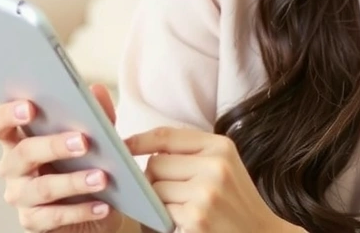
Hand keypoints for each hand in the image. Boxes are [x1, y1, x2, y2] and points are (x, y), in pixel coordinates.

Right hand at [0, 83, 122, 232]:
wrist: (98, 203)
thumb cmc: (85, 162)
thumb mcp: (95, 135)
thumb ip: (95, 113)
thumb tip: (97, 90)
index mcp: (18, 138)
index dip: (7, 114)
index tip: (30, 106)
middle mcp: (12, 167)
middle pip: (23, 153)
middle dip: (53, 145)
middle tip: (83, 141)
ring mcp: (20, 196)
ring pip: (41, 188)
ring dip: (73, 181)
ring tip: (101, 177)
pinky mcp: (32, 222)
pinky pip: (53, 217)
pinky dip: (80, 210)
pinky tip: (102, 204)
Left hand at [126, 127, 299, 232]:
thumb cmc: (236, 202)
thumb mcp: (223, 166)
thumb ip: (190, 153)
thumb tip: (142, 149)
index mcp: (220, 146)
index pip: (166, 136)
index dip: (139, 140)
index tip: (123, 146)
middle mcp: (215, 164)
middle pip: (155, 164)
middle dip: (154, 180)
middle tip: (170, 194)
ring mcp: (206, 191)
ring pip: (155, 189)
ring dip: (158, 202)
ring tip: (179, 209)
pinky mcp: (197, 217)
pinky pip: (161, 212)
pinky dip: (164, 220)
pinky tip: (182, 223)